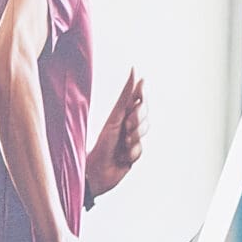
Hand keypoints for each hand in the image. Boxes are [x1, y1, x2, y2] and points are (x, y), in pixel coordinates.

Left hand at [85, 70, 145, 200]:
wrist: (97, 171)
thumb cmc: (102, 143)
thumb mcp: (116, 117)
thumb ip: (127, 96)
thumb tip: (135, 70)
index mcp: (120, 112)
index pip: (138, 97)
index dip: (142, 93)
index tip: (141, 87)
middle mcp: (126, 122)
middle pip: (145, 114)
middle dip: (138, 120)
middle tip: (126, 127)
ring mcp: (131, 137)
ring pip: (145, 131)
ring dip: (134, 139)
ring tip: (122, 144)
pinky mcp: (133, 153)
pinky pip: (141, 149)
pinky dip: (132, 153)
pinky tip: (122, 157)